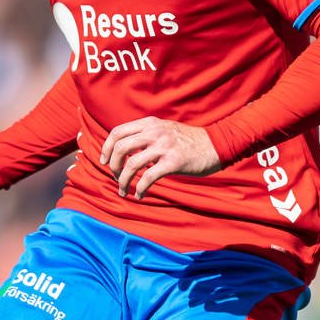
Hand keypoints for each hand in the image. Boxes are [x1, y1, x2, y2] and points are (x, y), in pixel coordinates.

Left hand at [99, 117, 221, 198]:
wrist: (215, 145)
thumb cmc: (189, 141)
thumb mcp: (165, 130)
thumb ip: (147, 135)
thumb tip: (125, 151)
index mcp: (150, 124)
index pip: (118, 132)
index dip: (106, 148)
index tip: (104, 161)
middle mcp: (155, 132)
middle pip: (120, 148)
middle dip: (112, 166)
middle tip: (115, 177)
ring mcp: (164, 147)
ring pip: (131, 165)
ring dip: (123, 181)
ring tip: (124, 191)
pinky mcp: (173, 162)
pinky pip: (148, 178)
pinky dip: (140, 189)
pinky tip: (140, 195)